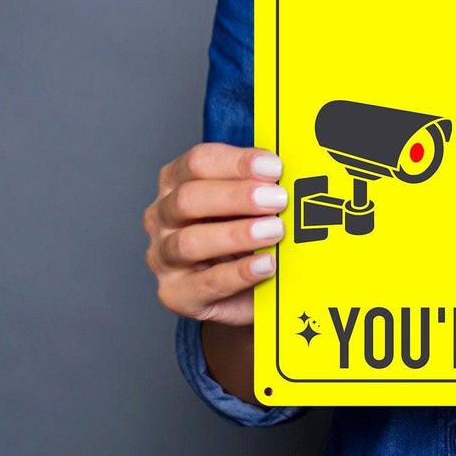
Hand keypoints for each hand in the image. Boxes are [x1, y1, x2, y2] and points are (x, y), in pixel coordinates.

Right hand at [144, 144, 287, 327]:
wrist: (243, 288)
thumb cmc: (243, 235)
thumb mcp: (250, 203)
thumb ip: (262, 185)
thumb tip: (293, 173)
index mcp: (176, 182)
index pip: (198, 162)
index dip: (237, 163)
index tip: (274, 167)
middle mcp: (161, 216)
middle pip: (188, 198)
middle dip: (237, 196)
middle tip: (278, 199)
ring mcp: (163, 257)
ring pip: (189, 242)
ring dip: (237, 234)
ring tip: (274, 231)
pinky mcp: (175, 293)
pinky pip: (206, 283)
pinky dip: (240, 273)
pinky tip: (266, 264)